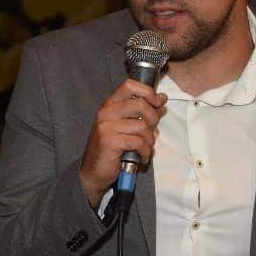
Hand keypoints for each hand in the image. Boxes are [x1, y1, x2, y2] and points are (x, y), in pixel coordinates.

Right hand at [79, 79, 166, 206]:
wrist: (93, 171)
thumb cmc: (111, 147)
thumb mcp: (126, 125)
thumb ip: (142, 111)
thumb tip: (162, 98)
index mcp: (110, 104)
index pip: (130, 85)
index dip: (147, 92)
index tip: (157, 102)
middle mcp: (106, 112)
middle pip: (140, 104)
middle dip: (153, 119)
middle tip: (152, 131)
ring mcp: (106, 126)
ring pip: (142, 126)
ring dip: (150, 140)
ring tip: (145, 148)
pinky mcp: (110, 141)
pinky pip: (138, 142)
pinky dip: (145, 151)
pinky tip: (142, 156)